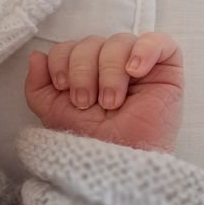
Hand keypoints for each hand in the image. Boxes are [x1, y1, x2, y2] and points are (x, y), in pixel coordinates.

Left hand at [25, 33, 182, 151]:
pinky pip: (159, 42)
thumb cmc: (89, 141)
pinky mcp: (166, 69)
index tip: (64, 88)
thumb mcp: (53, 112)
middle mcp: (111, 64)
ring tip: (111, 102)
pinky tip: (135, 71)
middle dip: (84, 71)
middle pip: (93, 41)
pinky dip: (144, 50)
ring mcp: (140, 65)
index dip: (62, 61)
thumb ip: (38, 85)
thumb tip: (37, 55)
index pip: (70, 46)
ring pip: (120, 41)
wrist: (118, 163)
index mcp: (87, 71)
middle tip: (88, 102)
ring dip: (110, 71)